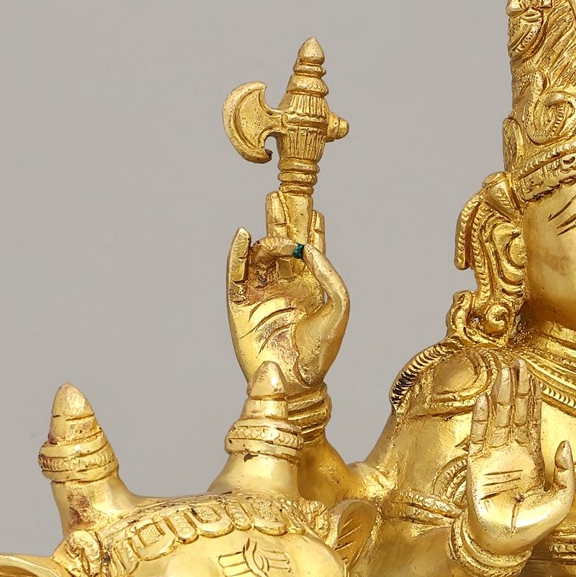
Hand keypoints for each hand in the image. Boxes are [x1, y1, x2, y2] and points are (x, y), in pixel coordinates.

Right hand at [225, 199, 349, 390]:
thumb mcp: (338, 309)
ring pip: (262, 253)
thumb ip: (329, 276)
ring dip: (268, 231)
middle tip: (282, 194)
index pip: (310, 250)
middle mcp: (285, 285)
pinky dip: (238, 253)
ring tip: (273, 207)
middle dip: (283, 219)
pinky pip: (237, 273)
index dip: (310, 228)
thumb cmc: (321, 352)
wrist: (297, 382)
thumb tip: (307, 248)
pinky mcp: (241, 305)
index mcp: (310, 287)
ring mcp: (262, 293)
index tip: (313, 207)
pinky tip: (244, 235)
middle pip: (283, 244)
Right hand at [465, 361, 574, 557]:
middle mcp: (511, 453)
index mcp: (531, 458)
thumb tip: (565, 444)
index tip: (532, 375)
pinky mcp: (477, 466)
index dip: (532, 398)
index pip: (531, 420)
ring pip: (497, 419)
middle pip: (514, 412)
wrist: (502, 544)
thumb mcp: (560, 502)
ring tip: (504, 373)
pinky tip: (483, 399)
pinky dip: (481, 418)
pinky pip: (478, 437)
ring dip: (500, 396)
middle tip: (518, 362)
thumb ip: (565, 474)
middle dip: (517, 388)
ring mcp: (493, 457)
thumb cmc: (530, 528)